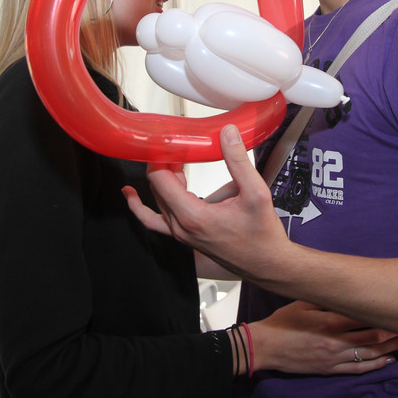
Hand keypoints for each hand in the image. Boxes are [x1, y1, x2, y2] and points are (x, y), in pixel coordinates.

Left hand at [123, 124, 292, 281]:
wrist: (266, 264)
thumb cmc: (262, 235)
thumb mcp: (256, 193)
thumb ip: (238, 161)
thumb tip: (227, 134)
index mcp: (193, 216)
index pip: (159, 179)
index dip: (159, 155)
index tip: (166, 139)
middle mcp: (180, 227)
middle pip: (156, 187)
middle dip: (163, 162)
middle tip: (177, 144)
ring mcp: (180, 234)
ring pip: (157, 200)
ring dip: (162, 178)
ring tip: (174, 160)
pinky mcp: (184, 237)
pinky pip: (153, 221)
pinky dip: (140, 207)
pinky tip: (131, 195)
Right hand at [250, 301, 397, 374]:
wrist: (265, 348)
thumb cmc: (282, 322)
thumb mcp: (303, 303)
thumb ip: (326, 299)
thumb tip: (347, 291)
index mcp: (329, 322)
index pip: (364, 316)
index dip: (384, 313)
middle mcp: (335, 341)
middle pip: (374, 336)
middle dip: (395, 331)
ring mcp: (334, 358)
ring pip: (370, 354)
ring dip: (392, 347)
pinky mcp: (330, 369)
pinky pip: (358, 369)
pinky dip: (376, 365)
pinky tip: (389, 360)